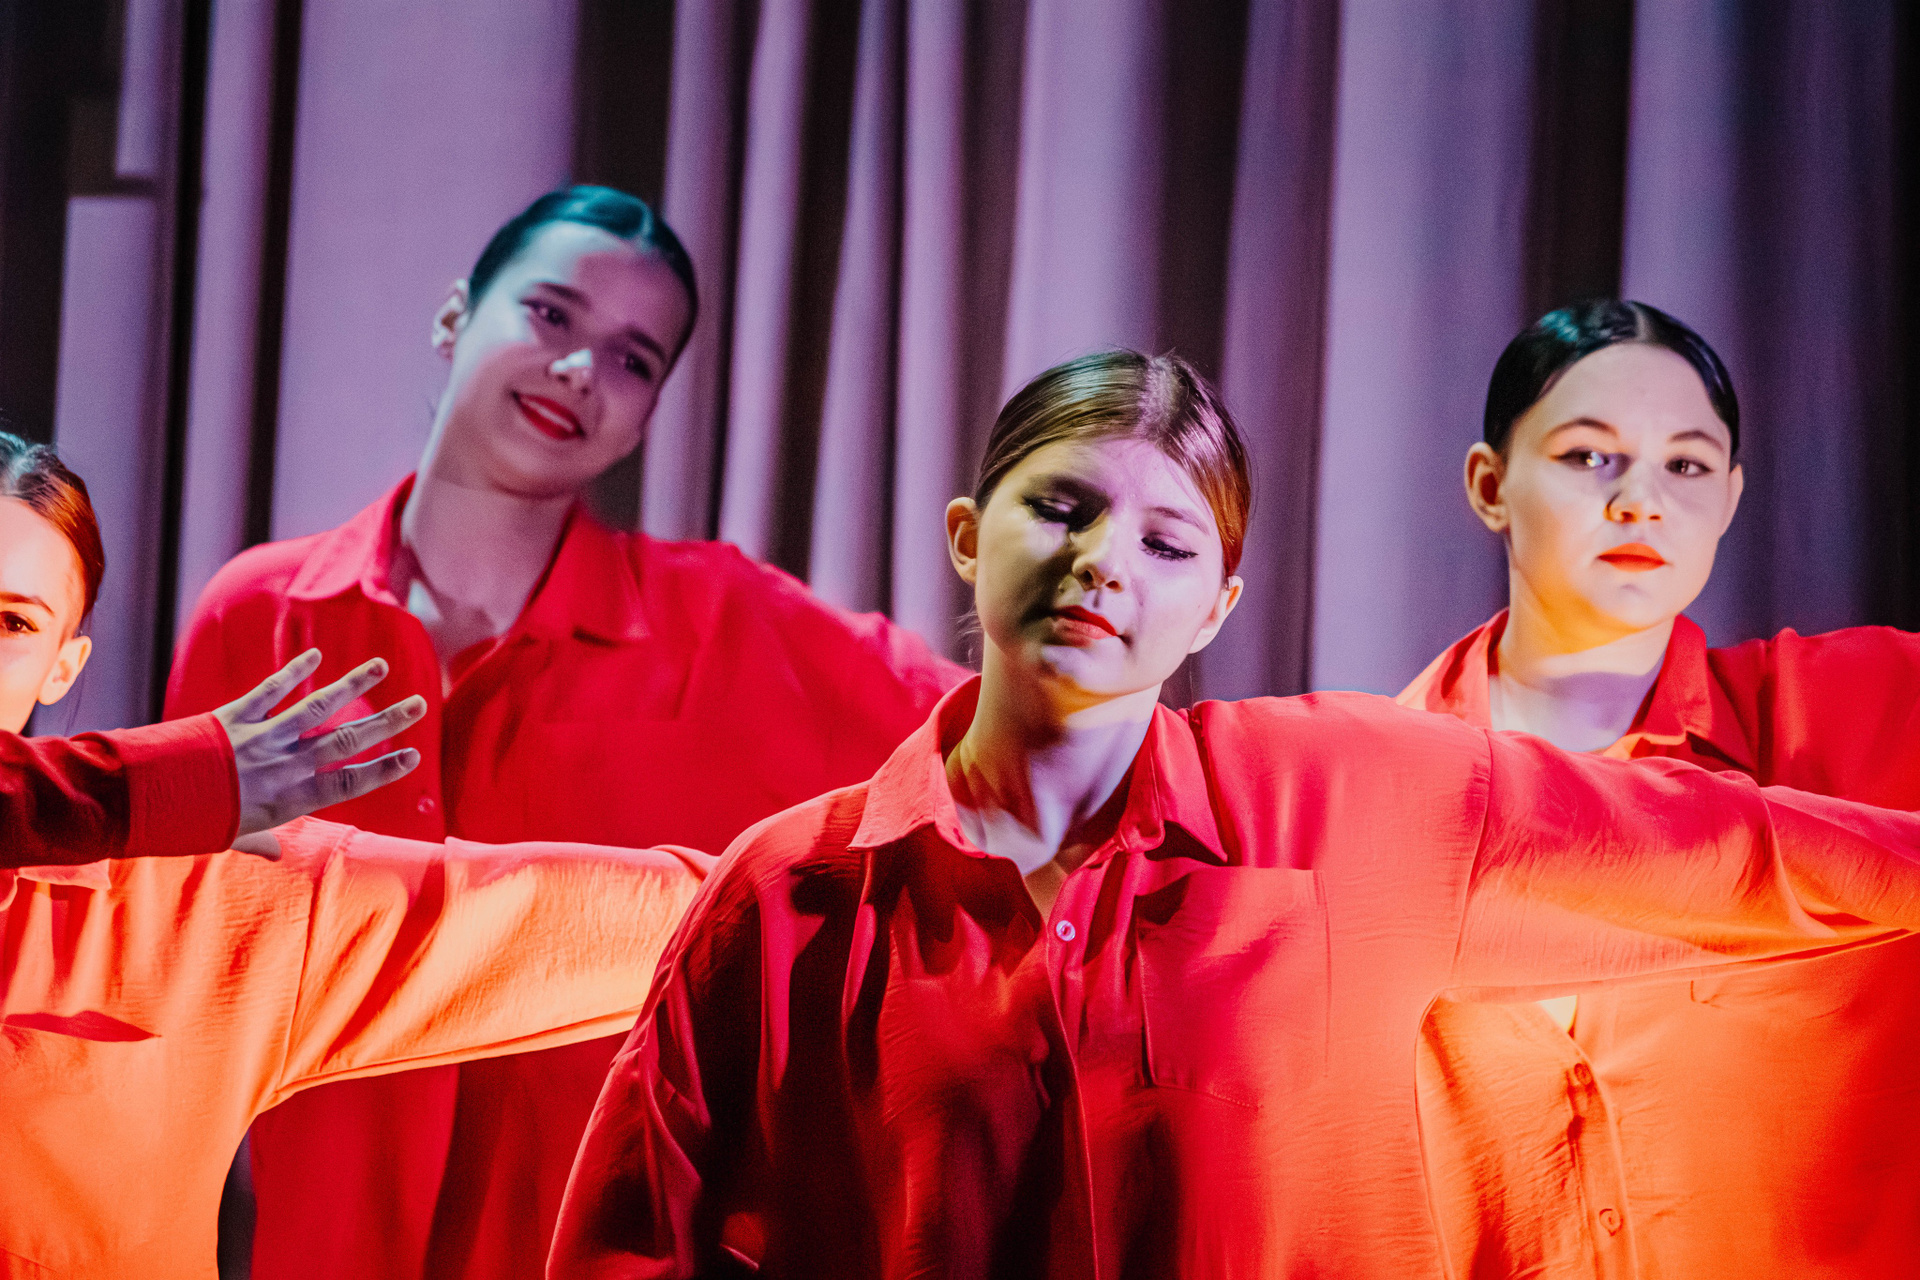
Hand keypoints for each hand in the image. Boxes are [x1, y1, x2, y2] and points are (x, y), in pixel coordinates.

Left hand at [212, 649, 426, 843]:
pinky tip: (315, 655)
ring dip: (352, 685)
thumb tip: (277, 854)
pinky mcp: (236, 716)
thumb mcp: (232, 837)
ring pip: (318, 708)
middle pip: (348, 740)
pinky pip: (270, 690)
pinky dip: (293, 671)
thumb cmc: (193, 824)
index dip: (384, 768)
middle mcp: (284, 766)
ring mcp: (263, 738)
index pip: (350, 782)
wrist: (151, 798)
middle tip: (418, 704)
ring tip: (379, 666)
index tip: (413, 755)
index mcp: (289, 799)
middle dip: (387, 721)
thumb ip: (260, 841)